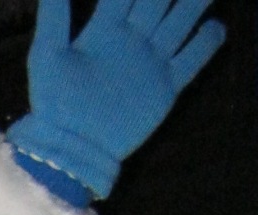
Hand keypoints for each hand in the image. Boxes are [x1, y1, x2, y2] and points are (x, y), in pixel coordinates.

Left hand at [8, 0, 225, 199]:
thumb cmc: (55, 104)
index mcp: (104, 30)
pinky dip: (206, 43)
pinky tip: (216, 27)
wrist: (73, 150)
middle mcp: (132, 40)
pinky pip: (192, 60)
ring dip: (193, 4)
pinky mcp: (165, 87)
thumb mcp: (48, 55)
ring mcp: (150, 62)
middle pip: (157, 0)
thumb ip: (54, 14)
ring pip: (180, 21)